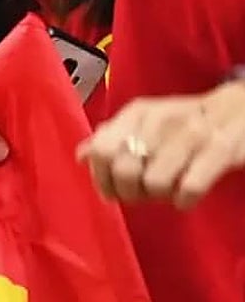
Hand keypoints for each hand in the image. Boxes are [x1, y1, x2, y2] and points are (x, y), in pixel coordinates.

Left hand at [76, 80, 244, 208]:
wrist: (238, 109)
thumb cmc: (184, 121)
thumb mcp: (145, 121)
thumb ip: (112, 136)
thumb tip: (81, 155)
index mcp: (136, 113)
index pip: (101, 151)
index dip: (102, 179)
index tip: (111, 192)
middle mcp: (159, 120)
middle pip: (125, 171)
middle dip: (130, 193)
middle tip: (143, 195)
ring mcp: (190, 134)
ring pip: (154, 182)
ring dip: (159, 197)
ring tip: (168, 192)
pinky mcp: (220, 150)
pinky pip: (189, 188)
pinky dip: (184, 201)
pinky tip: (186, 199)